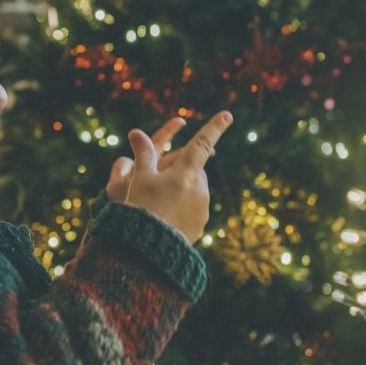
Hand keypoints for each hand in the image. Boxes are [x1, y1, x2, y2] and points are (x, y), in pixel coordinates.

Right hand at [115, 111, 232, 243]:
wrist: (148, 249)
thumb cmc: (141, 208)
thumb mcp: (139, 179)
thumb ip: (143, 154)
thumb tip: (137, 132)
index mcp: (186, 172)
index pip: (202, 143)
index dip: (214, 127)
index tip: (228, 114)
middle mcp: (200, 188)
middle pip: (193, 170)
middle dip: (180, 171)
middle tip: (156, 183)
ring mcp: (203, 208)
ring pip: (194, 190)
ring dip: (181, 191)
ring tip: (158, 206)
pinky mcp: (201, 225)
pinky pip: (194, 210)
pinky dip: (182, 209)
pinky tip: (165, 219)